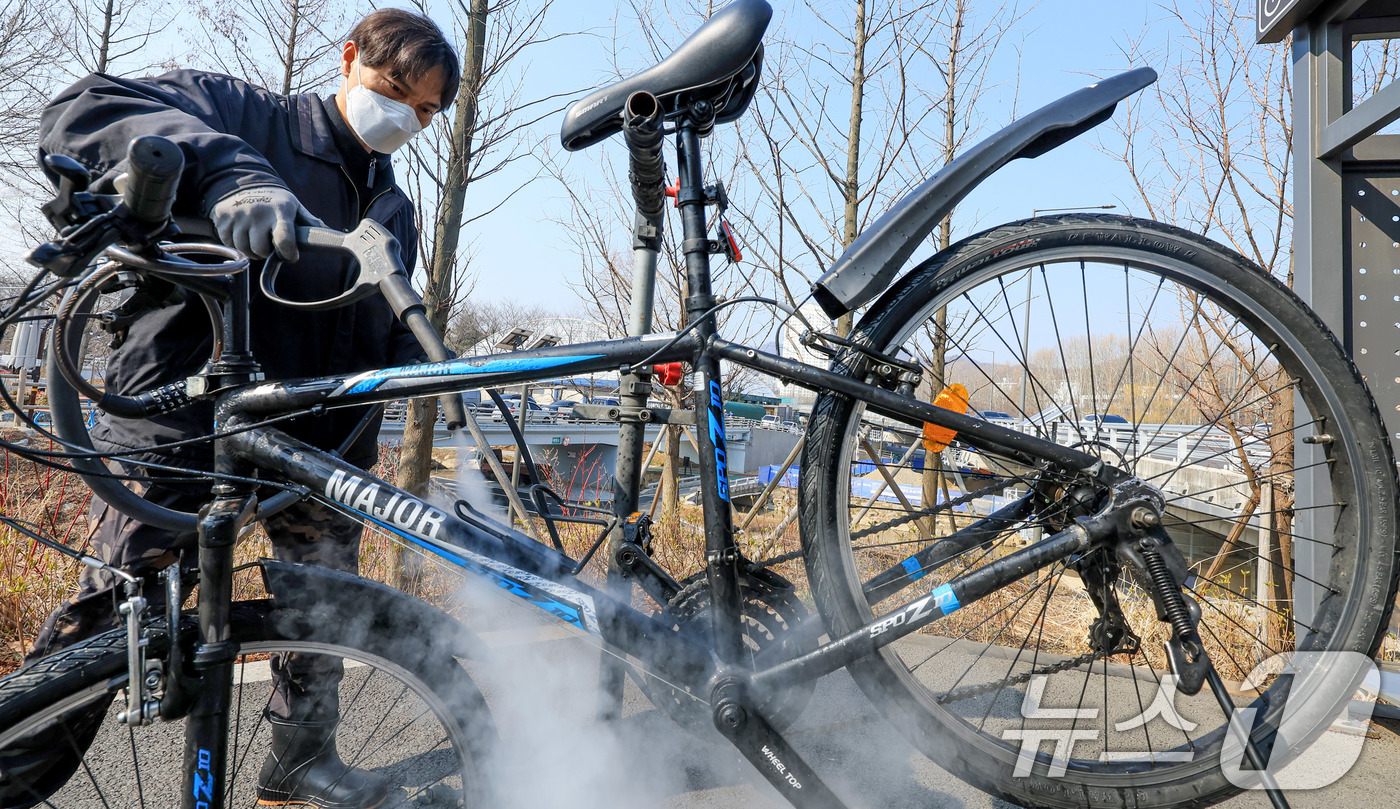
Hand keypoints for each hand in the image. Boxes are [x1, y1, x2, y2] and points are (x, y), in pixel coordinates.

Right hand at [209, 185, 324, 261]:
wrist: (243, 181)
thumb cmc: (274, 200)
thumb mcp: (294, 206)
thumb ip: (309, 222)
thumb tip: (330, 235)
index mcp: (280, 211)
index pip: (284, 239)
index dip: (287, 253)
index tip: (290, 256)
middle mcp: (258, 212)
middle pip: (260, 249)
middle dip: (266, 252)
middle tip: (269, 244)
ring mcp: (238, 215)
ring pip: (244, 249)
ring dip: (251, 250)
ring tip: (256, 239)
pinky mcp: (222, 218)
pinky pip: (229, 243)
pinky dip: (236, 243)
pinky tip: (242, 233)